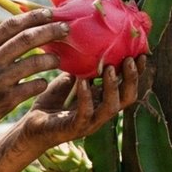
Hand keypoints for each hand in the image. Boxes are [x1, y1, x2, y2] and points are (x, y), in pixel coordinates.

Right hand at [0, 9, 68, 138]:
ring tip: (58, 59)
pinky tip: (43, 82)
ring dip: (51, 58)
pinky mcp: (5, 101)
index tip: (50, 13)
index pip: (12, 24)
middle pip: (27, 38)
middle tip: (66, 29)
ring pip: (35, 62)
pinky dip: (42, 82)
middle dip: (50, 31)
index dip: (34, 16)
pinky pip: (33, 87)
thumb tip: (13, 28)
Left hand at [14, 55, 147, 149]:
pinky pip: (85, 114)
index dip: (137, 72)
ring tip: (109, 68)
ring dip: (112, 87)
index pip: (127, 86)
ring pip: (111, 107)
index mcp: (102, 100)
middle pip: (127, 98)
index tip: (142, 53)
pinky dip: (86, 97)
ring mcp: (89, 122)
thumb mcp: (68, 80)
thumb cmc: (50, 104)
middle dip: (132, 78)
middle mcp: (101, 112)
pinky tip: (83, 82)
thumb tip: (89, 41)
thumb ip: (81, 67)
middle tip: (130, 59)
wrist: (29, 128)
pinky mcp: (74, 129)